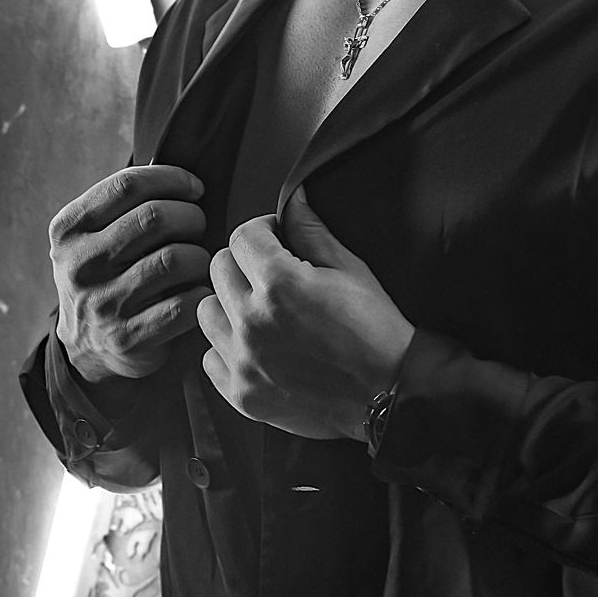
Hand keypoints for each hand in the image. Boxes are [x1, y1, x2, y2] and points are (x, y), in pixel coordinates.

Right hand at [50, 165, 212, 384]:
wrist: (88, 345)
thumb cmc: (106, 273)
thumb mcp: (94, 234)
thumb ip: (125, 204)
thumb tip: (182, 176)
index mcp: (69, 229)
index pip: (127, 185)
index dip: (172, 179)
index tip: (195, 189)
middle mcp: (80, 264)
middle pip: (156, 218)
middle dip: (192, 217)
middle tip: (198, 227)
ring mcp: (102, 303)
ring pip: (175, 259)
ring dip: (200, 257)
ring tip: (199, 261)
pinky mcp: (127, 338)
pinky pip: (185, 305)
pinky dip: (202, 293)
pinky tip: (200, 291)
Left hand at [197, 187, 413, 439]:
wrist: (391, 395)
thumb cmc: (377, 333)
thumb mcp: (351, 269)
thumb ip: (312, 231)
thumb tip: (293, 201)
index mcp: (280, 284)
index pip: (243, 235)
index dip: (263, 230)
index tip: (277, 239)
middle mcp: (253, 321)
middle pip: (218, 268)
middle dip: (244, 261)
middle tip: (271, 272)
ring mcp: (244, 361)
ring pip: (207, 310)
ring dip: (229, 303)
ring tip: (260, 309)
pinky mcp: (242, 394)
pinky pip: (209, 358)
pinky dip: (227, 348)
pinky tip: (256, 346)